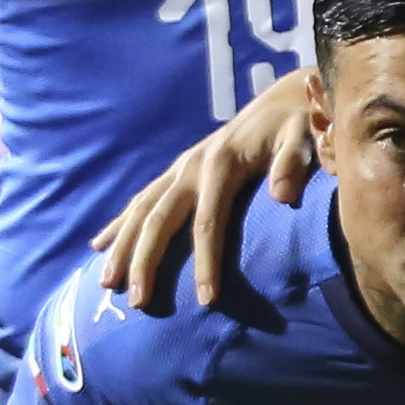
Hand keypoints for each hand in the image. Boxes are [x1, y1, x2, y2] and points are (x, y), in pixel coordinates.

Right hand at [101, 74, 323, 313]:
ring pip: (141, 211)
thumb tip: (281, 194)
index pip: (208, 222)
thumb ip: (293, 163)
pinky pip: (141, 200)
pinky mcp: (177, 171)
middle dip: (145, 262)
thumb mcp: (305, 137)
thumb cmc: (298, 126)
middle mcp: (191, 167)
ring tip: (106, 282)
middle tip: (136, 302)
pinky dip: (120, 223)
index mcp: (221, 164)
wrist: (283, 101)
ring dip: (122, 247)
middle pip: (159, 220)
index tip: (206, 300)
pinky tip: (100, 245)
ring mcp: (180, 169)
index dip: (206, 262)